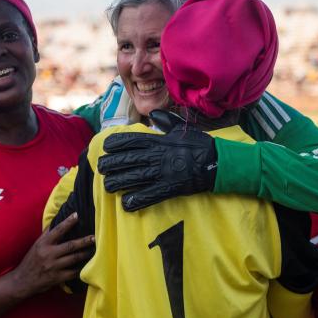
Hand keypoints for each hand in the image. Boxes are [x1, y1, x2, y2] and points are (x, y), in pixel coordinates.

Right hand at [10, 213, 94, 296]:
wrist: (22, 281)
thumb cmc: (30, 260)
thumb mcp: (36, 245)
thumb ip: (47, 234)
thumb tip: (56, 221)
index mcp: (43, 244)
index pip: (57, 230)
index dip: (68, 222)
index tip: (77, 215)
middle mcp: (48, 254)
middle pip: (70, 246)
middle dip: (83, 241)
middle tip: (94, 237)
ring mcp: (53, 267)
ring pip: (74, 259)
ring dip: (85, 254)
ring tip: (94, 250)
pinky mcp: (57, 278)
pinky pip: (72, 273)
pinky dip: (81, 269)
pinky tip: (88, 266)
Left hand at [97, 109, 216, 211]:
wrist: (216, 162)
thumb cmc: (199, 144)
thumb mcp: (181, 129)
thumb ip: (165, 122)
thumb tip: (154, 113)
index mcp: (159, 141)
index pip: (132, 140)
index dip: (117, 143)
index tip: (106, 146)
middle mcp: (157, 156)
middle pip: (128, 159)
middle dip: (111, 163)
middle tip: (101, 167)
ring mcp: (162, 173)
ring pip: (134, 178)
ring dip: (118, 182)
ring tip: (107, 185)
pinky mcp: (169, 188)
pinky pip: (149, 196)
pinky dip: (136, 200)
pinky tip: (125, 204)